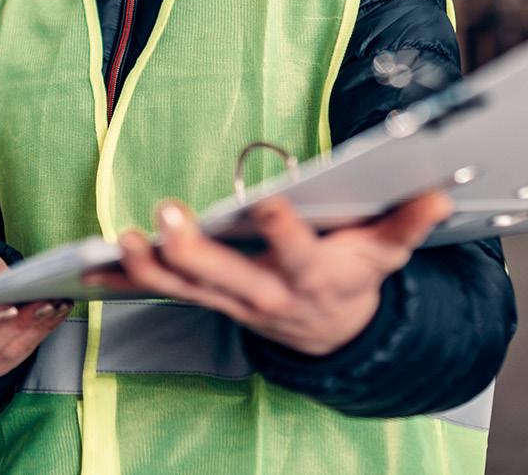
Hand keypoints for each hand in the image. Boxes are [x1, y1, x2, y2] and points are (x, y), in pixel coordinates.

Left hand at [89, 192, 450, 355]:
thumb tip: (439, 191)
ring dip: (150, 266)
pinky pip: (161, 293)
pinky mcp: (206, 301)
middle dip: (195, 250)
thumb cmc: (354, 275)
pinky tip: (88, 270)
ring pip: (186, 288)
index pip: (297, 252)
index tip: (266, 200)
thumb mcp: (384, 253)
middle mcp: (268, 295)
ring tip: (121, 237)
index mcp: (313, 275)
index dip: (282, 229)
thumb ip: (406, 223)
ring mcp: (233, 303)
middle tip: (165, 216)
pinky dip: (125, 282)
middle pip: (228, 277)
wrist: (335, 334)